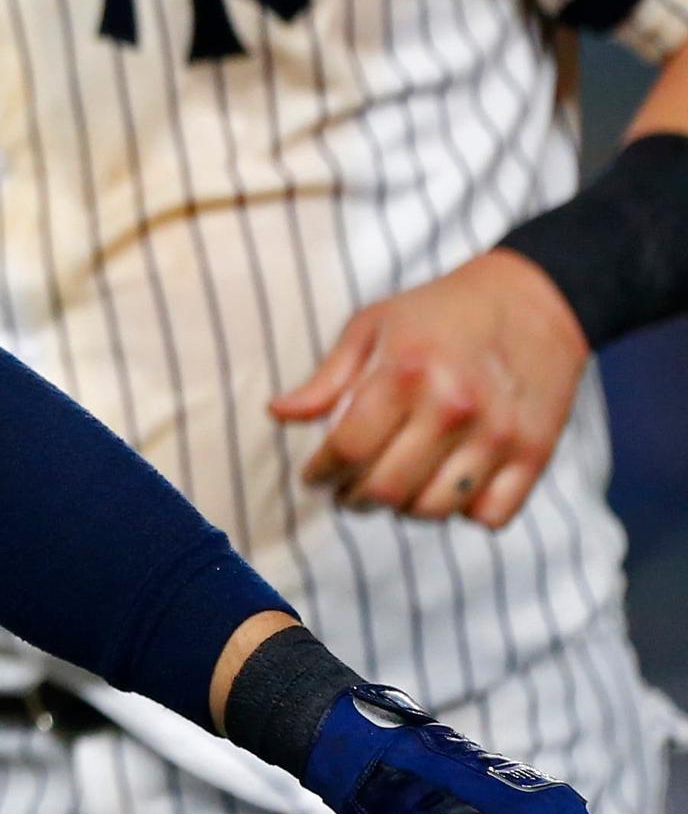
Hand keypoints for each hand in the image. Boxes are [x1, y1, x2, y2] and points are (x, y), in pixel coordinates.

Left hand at [269, 251, 587, 526]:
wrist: (535, 298)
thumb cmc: (440, 311)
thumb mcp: (373, 325)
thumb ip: (326, 377)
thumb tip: (278, 414)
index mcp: (406, 373)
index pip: (347, 450)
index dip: (321, 473)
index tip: (314, 476)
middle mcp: (454, 407)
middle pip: (387, 489)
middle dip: (354, 499)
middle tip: (347, 491)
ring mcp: (498, 434)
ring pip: (435, 510)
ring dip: (404, 510)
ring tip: (394, 488)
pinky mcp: (535, 453)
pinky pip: (491, 515)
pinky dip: (464, 511)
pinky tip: (449, 486)